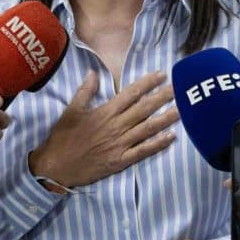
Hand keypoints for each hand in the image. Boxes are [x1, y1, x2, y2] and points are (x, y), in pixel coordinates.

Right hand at [28, 70, 177, 187]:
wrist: (56, 166)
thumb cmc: (63, 137)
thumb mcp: (71, 110)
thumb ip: (85, 91)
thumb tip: (93, 72)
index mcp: (105, 112)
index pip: (131, 93)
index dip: (148, 83)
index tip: (162, 75)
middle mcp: (116, 126)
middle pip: (144, 108)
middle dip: (163, 96)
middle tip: (180, 87)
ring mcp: (120, 144)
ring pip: (148, 128)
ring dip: (166, 118)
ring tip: (182, 109)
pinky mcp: (121, 160)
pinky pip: (143, 151)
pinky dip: (158, 144)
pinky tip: (171, 137)